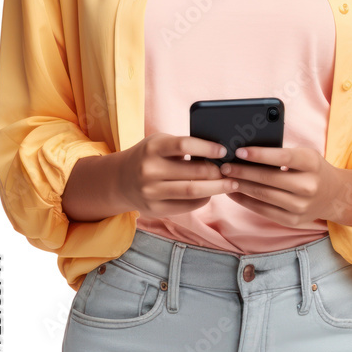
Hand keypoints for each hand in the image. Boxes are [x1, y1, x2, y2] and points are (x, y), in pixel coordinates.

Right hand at [118, 133, 239, 216]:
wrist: (120, 180)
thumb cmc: (149, 156)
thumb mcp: (160, 143)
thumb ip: (183, 146)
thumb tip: (218, 152)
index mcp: (153, 148)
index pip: (184, 145)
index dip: (207, 148)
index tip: (224, 150)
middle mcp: (150, 170)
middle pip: (193, 172)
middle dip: (217, 171)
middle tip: (231, 170)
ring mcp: (151, 192)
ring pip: (192, 192)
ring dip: (216, 188)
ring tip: (231, 184)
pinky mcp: (155, 209)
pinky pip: (187, 206)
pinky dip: (203, 199)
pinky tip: (211, 193)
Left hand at [219, 145, 340, 228]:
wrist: (334, 195)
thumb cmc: (312, 169)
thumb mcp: (305, 155)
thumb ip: (281, 153)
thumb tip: (246, 152)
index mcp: (311, 163)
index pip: (283, 157)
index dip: (259, 155)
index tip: (239, 151)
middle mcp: (308, 185)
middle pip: (269, 179)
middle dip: (243, 172)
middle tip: (224, 166)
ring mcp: (301, 206)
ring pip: (264, 196)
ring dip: (240, 186)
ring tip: (225, 178)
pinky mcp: (293, 220)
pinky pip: (264, 211)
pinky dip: (245, 201)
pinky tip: (233, 193)